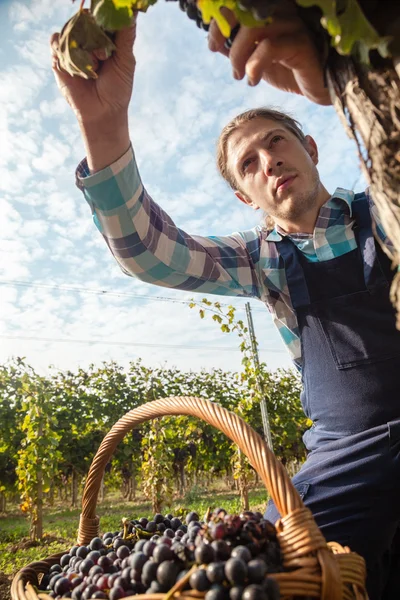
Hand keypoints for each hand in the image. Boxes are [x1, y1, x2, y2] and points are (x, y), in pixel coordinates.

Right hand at [50, 19, 136, 124]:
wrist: (103, 113)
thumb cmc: (118, 88)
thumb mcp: (126, 60)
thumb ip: (126, 35)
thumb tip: (133, 10)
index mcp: (104, 37)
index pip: (99, 15)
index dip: (101, 15)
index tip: (104, 23)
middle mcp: (87, 40)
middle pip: (82, 19)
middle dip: (91, 33)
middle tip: (102, 56)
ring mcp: (72, 48)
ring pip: (68, 29)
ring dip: (80, 45)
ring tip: (93, 68)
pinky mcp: (59, 59)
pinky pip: (56, 43)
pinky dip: (63, 49)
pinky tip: (75, 63)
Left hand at [208, 8, 330, 105]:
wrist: (318, 87)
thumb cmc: (288, 70)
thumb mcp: (257, 59)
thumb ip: (238, 49)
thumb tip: (215, 42)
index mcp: (272, 11)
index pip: (241, 4)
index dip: (221, 19)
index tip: (213, 44)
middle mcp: (284, 11)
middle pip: (244, 10)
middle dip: (224, 30)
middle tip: (217, 52)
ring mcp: (294, 25)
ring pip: (254, 28)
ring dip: (238, 55)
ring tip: (238, 75)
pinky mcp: (301, 44)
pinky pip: (269, 47)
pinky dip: (254, 65)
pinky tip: (252, 80)